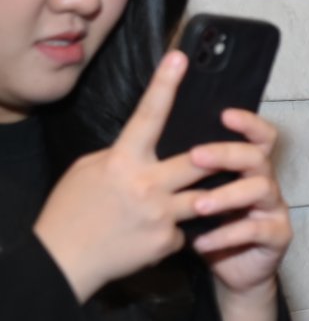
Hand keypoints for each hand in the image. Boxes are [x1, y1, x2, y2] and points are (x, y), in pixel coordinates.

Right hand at [34, 50, 210, 301]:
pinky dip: (175, 230)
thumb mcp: (88, 171)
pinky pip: (186, 230)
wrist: (63, 262)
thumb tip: (143, 147)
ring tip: (188, 200)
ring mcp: (160, 214)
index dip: (165, 85)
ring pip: (204, 197)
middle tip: (234, 150)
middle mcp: (146, 184)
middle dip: (219, 155)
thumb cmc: (70, 211)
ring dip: (204, 197)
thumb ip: (120, 156)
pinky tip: (151, 235)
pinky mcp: (168, 241)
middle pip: (199, 160)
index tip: (180, 58)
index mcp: (121, 161)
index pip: (147, 115)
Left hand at [189, 107, 292, 295]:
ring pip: (261, 189)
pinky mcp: (278, 235)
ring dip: (227, 194)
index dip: (247, 122)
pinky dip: (227, 235)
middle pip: (256, 156)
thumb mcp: (193, 194)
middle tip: (196, 157)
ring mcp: (274, 207)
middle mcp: (264, 181)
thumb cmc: (208, 226)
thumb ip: (182, 171)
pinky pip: (256, 230)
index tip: (224, 114)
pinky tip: (201, 242)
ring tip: (198, 206)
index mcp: (245, 167)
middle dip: (227, 153)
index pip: (255, 135)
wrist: (231, 271)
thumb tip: (147, 140)